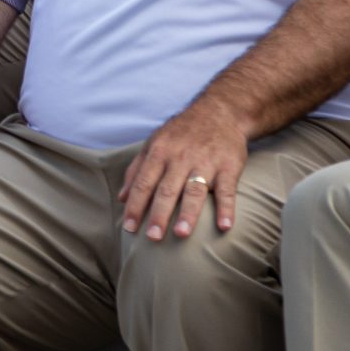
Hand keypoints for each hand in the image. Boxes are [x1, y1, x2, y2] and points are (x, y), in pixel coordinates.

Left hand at [118, 106, 247, 240]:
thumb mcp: (154, 143)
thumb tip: (121, 198)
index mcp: (159, 152)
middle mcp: (180, 158)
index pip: (144, 183)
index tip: (128, 227)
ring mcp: (205, 162)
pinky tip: (224, 226)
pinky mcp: (229, 166)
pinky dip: (226, 208)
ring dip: (188, 213)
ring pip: (195, 190)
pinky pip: (227, 190)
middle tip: (152, 238)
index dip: (135, 205)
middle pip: (167, 189)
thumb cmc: (181, 133)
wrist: (219, 112)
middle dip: (158, 214)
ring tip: (181, 234)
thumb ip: (136, 170)